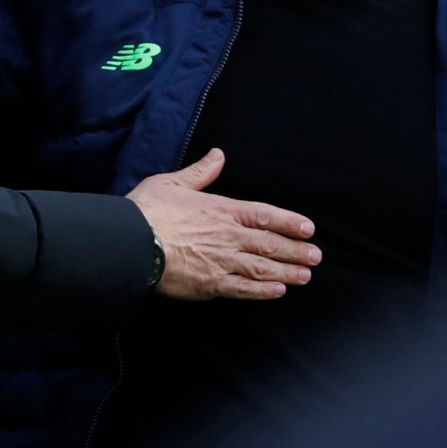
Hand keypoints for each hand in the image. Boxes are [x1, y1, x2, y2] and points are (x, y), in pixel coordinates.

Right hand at [127, 148, 320, 300]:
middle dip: (296, 251)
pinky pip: (243, 289)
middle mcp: (227, 236)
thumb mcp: (173, 182)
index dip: (290, 222)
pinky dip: (263, 291)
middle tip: (316, 257)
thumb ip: (201, 172)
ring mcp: (221, 262)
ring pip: (263, 268)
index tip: (308, 228)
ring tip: (306, 276)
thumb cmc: (147, 211)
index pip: (265, 214)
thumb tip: (218, 155)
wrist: (129, 242)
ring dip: (288, 271)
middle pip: (270, 244)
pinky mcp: (209, 285)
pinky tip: (278, 291)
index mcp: (221, 209)